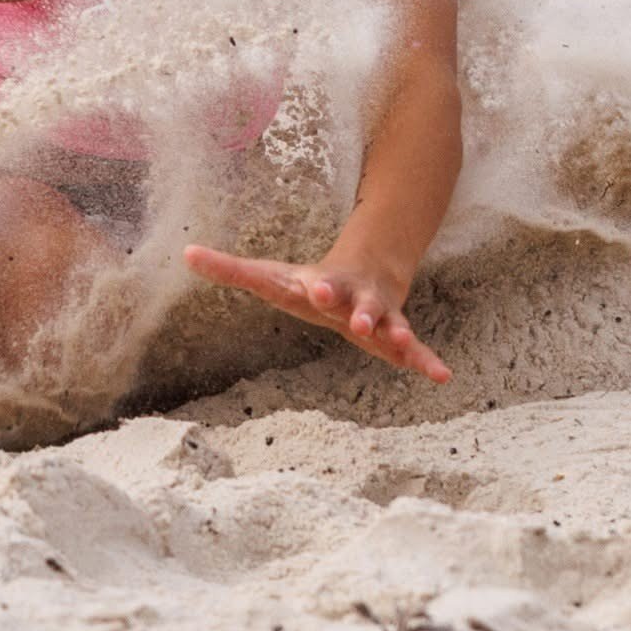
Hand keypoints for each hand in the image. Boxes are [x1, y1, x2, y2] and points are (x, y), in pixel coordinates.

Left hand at [183, 243, 450, 382]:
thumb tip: (185, 253)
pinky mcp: (395, 334)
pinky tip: (444, 377)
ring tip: (399, 342)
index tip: (314, 288)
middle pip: (351, 301)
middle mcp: (349, 297)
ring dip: (391, 331)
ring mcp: (376, 313)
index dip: (314, 288)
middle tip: (354, 319)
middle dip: (353, 308)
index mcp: (317, 284)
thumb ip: (230, 269)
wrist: (366, 271)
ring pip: (386, 321)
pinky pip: (414, 350)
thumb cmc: (307, 281)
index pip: (311, 285)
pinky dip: (427, 362)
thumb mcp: (270, 276)